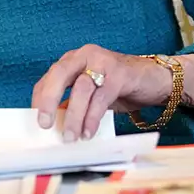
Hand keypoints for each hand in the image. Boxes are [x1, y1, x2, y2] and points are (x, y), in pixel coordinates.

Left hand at [32, 45, 174, 141]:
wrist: (156, 80)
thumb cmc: (120, 87)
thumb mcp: (92, 95)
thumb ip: (74, 104)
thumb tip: (54, 125)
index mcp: (74, 60)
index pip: (49, 77)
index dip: (40, 99)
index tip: (37, 121)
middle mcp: (86, 56)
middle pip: (60, 74)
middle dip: (48, 99)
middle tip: (43, 124)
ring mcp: (104, 62)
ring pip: (82, 88)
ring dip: (74, 116)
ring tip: (71, 137)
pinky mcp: (120, 73)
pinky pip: (101, 97)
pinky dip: (93, 117)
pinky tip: (89, 132)